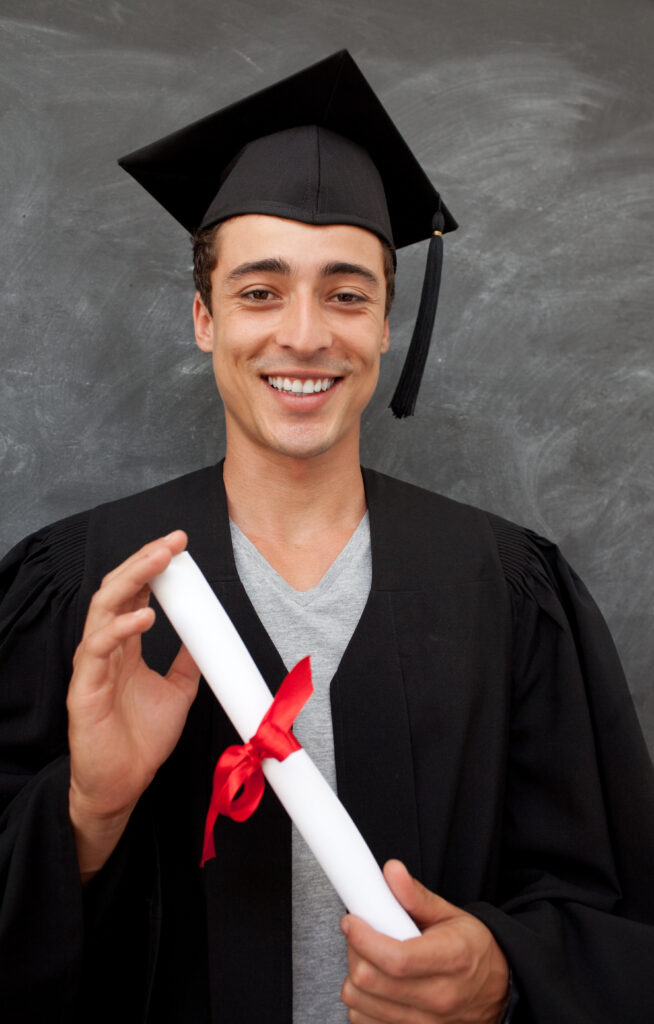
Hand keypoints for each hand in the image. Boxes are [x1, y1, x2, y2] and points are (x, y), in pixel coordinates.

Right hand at [67, 531, 200, 878]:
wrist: (123, 785)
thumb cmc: (142, 740)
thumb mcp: (178, 691)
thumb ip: (188, 661)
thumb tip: (207, 634)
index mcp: (124, 646)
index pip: (133, 594)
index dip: (152, 567)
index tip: (178, 546)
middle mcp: (105, 649)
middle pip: (117, 591)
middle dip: (142, 562)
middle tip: (171, 542)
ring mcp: (92, 667)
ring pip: (102, 609)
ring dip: (130, 581)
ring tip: (158, 561)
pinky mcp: (84, 690)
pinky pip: (96, 649)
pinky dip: (119, 628)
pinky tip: (144, 616)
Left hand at [341, 860, 508, 1022]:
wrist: (498, 990)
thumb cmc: (472, 950)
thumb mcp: (451, 915)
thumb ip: (416, 896)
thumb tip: (392, 871)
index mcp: (451, 959)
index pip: (395, 958)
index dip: (364, 939)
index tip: (352, 922)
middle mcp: (439, 997)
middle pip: (371, 982)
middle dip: (355, 952)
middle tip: (359, 935)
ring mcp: (426, 1023)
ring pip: (361, 1005)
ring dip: (354, 978)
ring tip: (368, 959)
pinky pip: (366, 1023)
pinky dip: (362, 1003)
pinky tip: (374, 984)